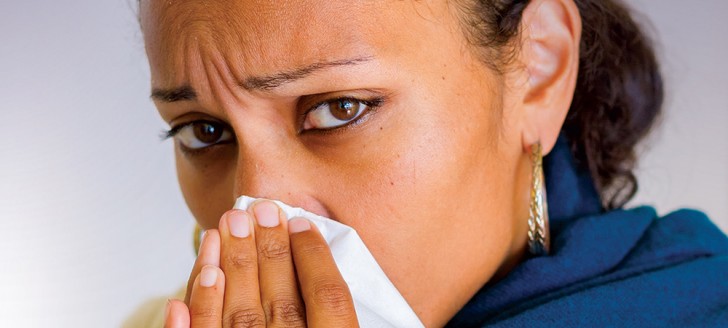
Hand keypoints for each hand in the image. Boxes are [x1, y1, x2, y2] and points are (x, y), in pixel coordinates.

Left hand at [164, 201, 358, 326]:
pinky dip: (199, 309)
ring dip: (233, 265)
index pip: (329, 300)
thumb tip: (329, 269)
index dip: (316, 257)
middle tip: (262, 210)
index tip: (303, 224)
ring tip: (228, 225)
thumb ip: (337, 313)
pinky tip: (204, 275)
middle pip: (282, 302)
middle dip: (270, 249)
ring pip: (239, 315)